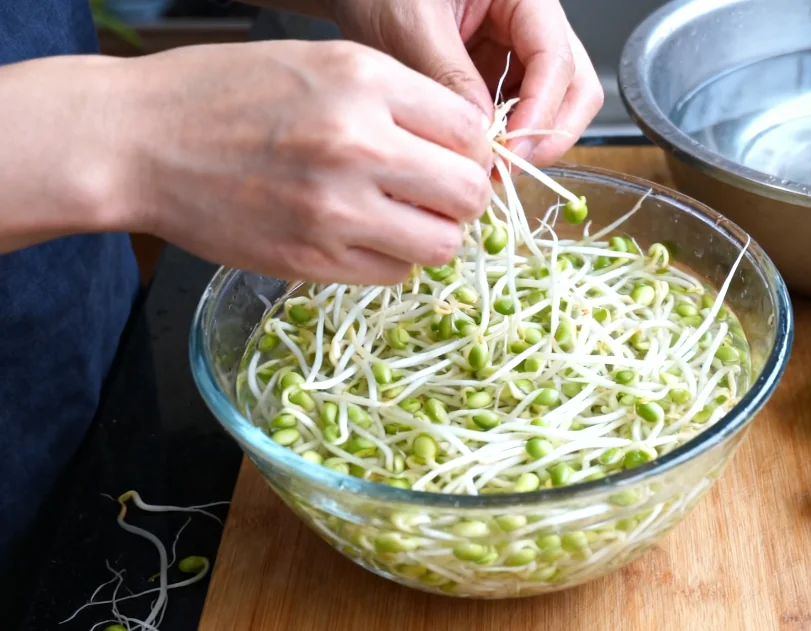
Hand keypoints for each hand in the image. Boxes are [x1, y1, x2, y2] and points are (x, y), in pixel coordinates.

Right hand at [102, 41, 492, 284]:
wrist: (137, 141)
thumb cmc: (225, 93)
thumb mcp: (322, 63)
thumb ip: (400, 98)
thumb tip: (467, 143)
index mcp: (365, 83)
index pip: (473, 131)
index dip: (472, 149)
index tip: (455, 156)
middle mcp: (357, 146)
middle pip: (469, 194)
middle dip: (462, 196)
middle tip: (436, 192)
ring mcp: (335, 211)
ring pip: (441, 245)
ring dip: (433, 234)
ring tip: (401, 216)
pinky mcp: (312, 261)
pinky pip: (395, 274)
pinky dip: (392, 260)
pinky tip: (362, 235)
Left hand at [331, 0, 602, 165]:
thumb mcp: (412, 25)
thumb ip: (450, 77)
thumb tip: (481, 133)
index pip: (557, 60)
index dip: (542, 111)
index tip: (512, 149)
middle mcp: (533, 24)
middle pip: (575, 88)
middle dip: (548, 133)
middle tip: (509, 166)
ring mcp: (519, 52)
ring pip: (553, 106)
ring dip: (528, 140)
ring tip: (490, 164)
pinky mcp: (500, 75)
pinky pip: (520, 113)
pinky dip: (506, 138)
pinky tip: (478, 152)